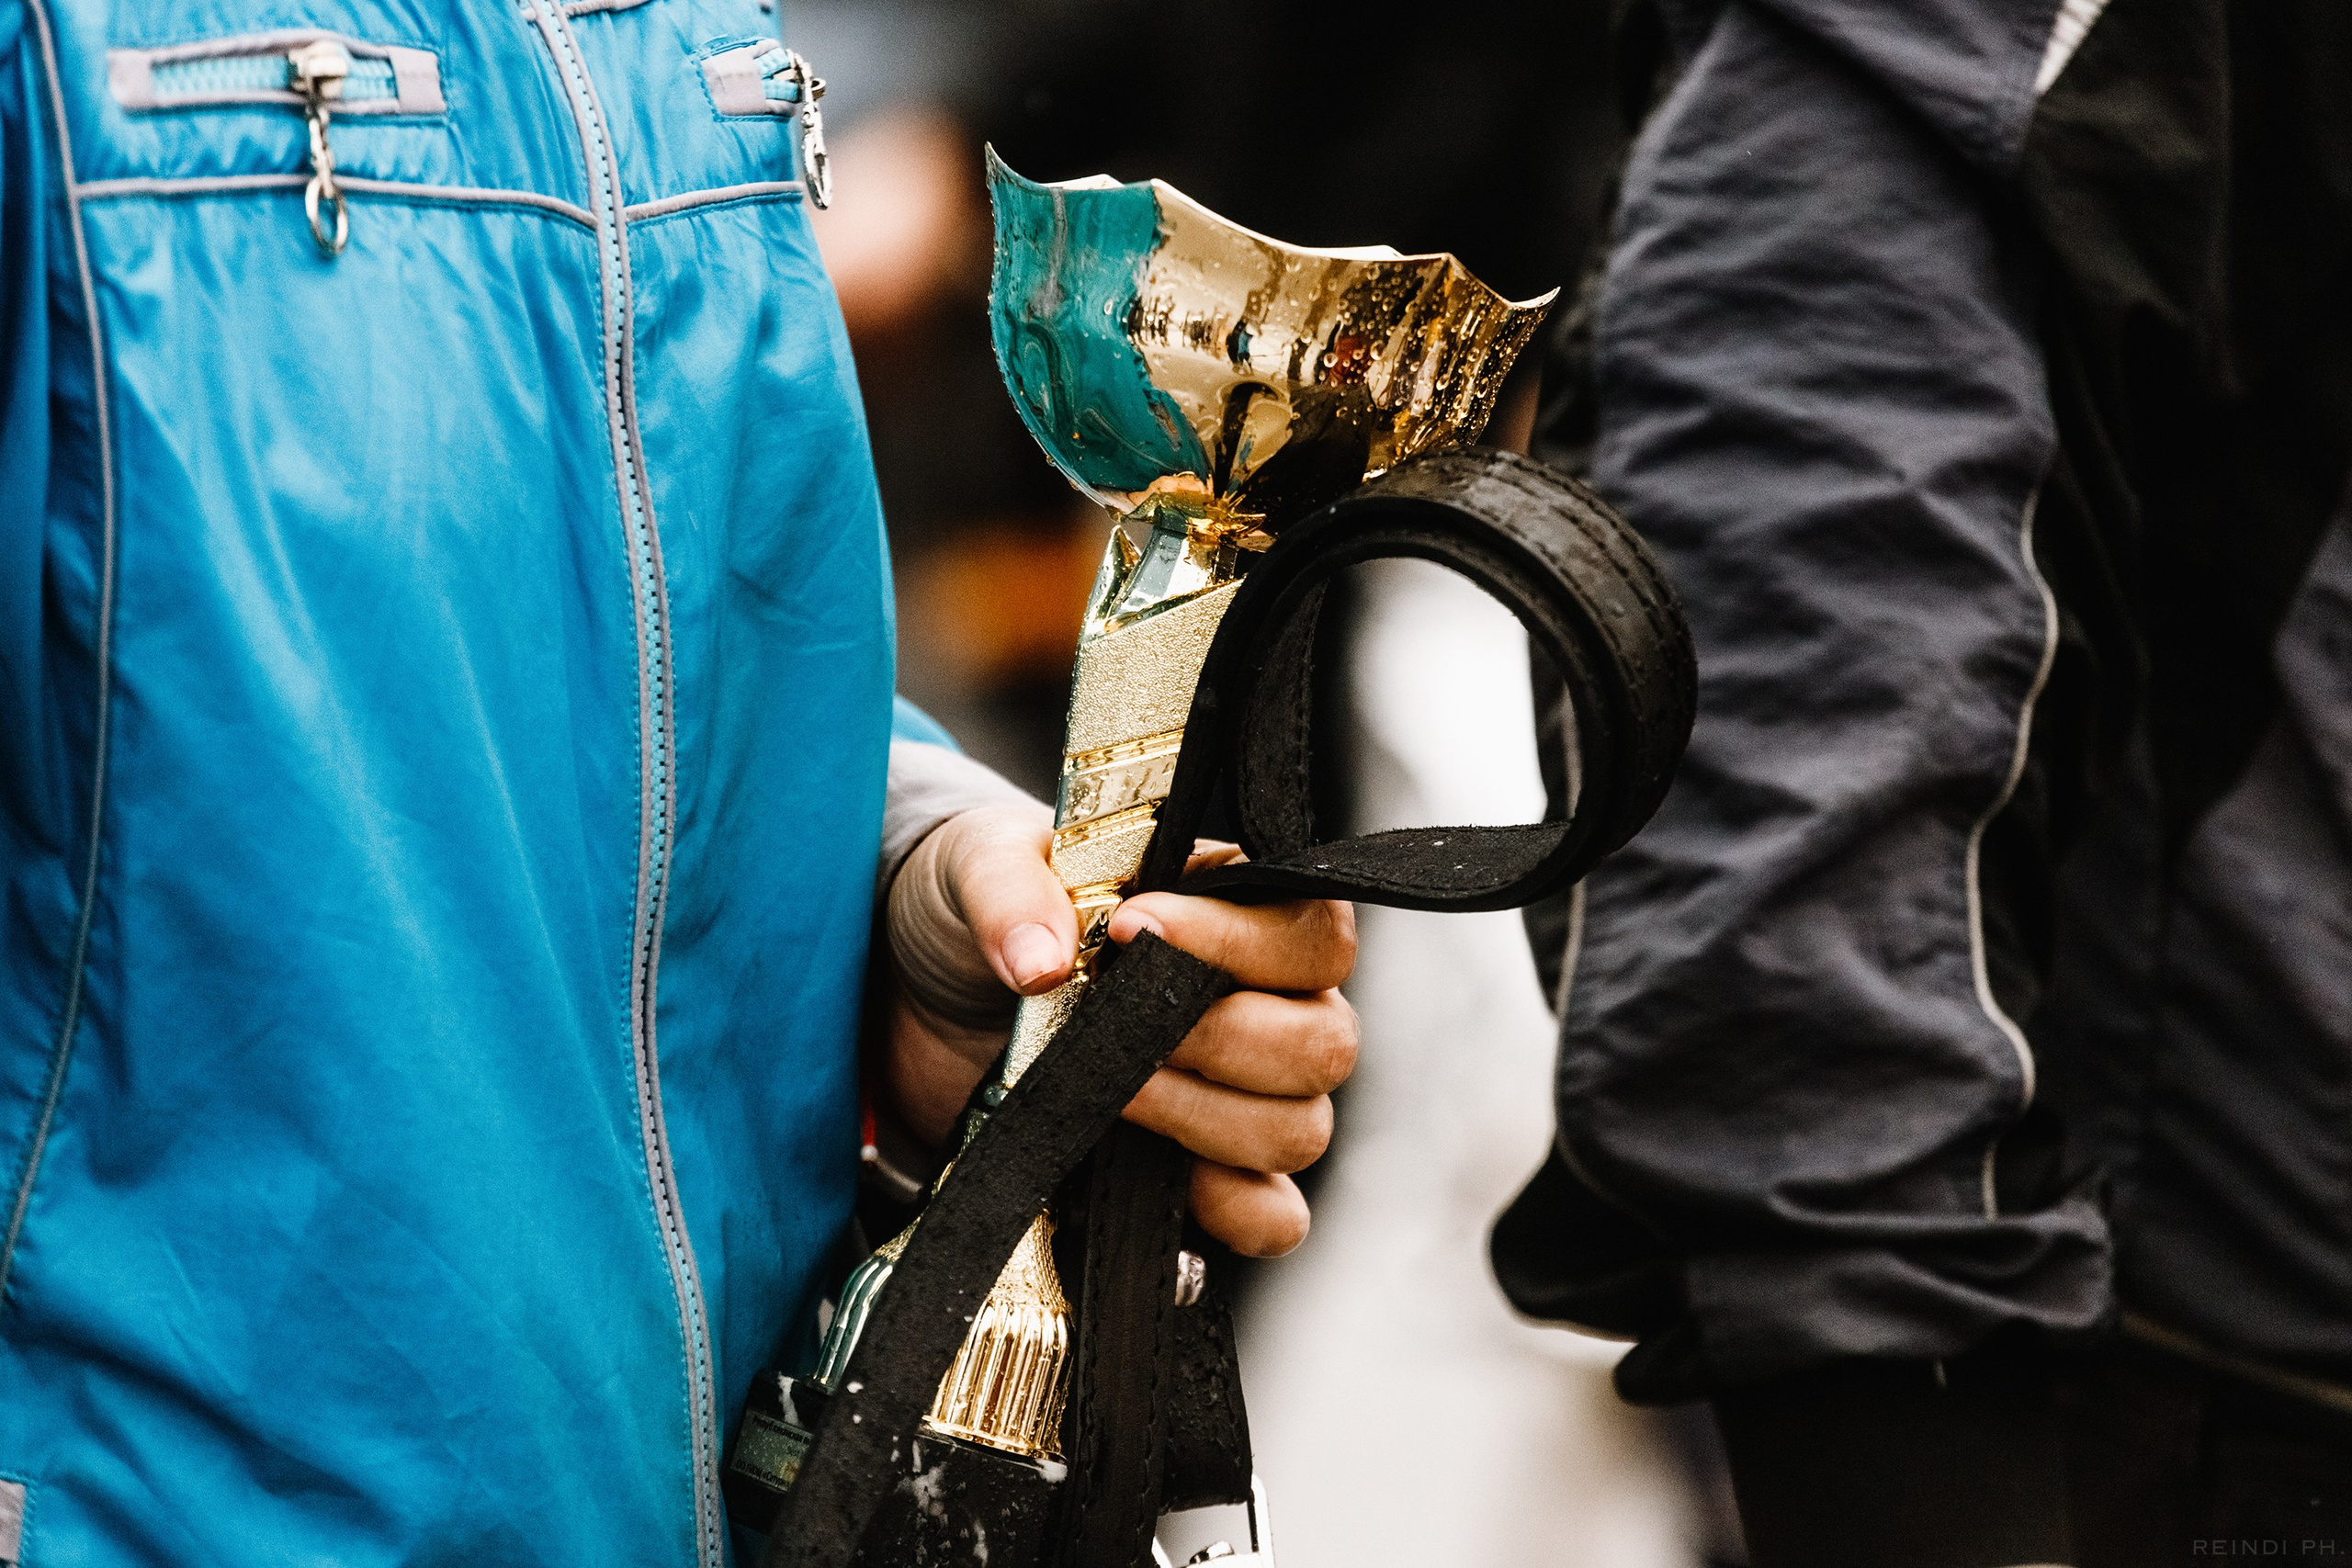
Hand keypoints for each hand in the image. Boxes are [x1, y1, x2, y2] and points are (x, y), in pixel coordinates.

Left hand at [881, 802, 1357, 1256]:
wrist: (927, 999)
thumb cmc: (987, 912)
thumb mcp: (975, 866)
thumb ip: (1008, 890)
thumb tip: (1042, 963)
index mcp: (1238, 909)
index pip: (1311, 934)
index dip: (1237, 943)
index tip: (1132, 931)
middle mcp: (1266, 1004)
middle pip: (1323, 1043)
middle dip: (1219, 1040)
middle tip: (1119, 1029)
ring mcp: (1243, 1097)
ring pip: (1299, 1129)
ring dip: (1205, 1119)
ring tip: (1113, 1094)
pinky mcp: (1201, 1177)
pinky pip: (1271, 1217)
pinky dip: (1228, 1210)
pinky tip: (1159, 1177)